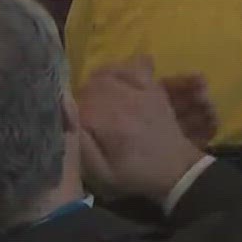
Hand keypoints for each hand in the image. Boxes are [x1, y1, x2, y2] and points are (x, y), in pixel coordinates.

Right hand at [76, 59, 208, 203]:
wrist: (176, 170)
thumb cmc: (135, 175)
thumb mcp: (101, 173)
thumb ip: (81, 145)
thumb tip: (65, 116)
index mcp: (111, 123)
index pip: (77, 104)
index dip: (67, 114)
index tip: (70, 127)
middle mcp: (127, 101)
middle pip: (90, 85)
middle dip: (81, 99)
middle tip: (84, 117)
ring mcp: (143, 91)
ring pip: (108, 73)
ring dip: (96, 83)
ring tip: (95, 101)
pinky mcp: (155, 88)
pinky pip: (136, 66)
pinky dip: (121, 69)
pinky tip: (115, 82)